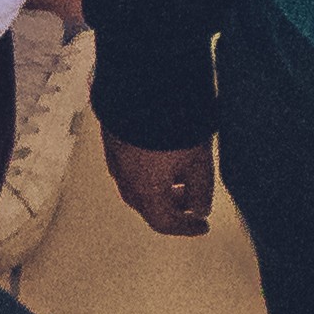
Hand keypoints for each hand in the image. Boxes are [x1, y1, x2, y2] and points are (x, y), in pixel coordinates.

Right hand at [102, 131, 219, 238]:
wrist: (143, 86)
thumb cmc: (173, 124)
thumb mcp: (199, 162)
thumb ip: (201, 191)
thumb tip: (200, 208)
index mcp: (145, 192)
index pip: (164, 222)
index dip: (186, 227)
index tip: (201, 225)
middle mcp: (125, 180)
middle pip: (148, 205)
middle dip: (172, 206)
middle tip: (192, 200)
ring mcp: (114, 158)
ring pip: (137, 185)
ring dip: (159, 187)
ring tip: (179, 174)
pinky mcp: (112, 138)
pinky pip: (129, 165)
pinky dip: (147, 169)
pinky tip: (162, 155)